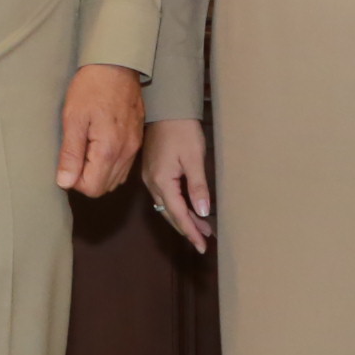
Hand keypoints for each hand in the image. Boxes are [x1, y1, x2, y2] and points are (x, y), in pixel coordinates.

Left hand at [56, 62, 143, 194]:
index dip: (75, 181)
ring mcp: (134, 146)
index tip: (68, 162)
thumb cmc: (91, 88)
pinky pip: (124, 165)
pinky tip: (99, 146)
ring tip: (86, 148)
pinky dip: (110, 164)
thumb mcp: (73, 118)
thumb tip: (64, 182)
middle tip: (75, 153)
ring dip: (99, 172)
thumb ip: (70, 153)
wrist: (116, 64)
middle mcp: (126, 152)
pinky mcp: (138, 139)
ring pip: (116, 178)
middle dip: (87, 178)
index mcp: (108, 150)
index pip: (92, 188)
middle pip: (105, 187)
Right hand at [139, 116, 211, 253]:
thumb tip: (202, 212)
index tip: (202, 246)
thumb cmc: (183, 130)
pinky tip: (188, 207)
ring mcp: (150, 177)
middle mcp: (152, 183)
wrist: (167, 108)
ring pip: (166, 205)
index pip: (177, 214)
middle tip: (204, 240)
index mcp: (162, 181)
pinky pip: (164, 196)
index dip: (190, 231)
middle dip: (187, 228)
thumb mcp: (194, 158)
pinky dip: (177, 205)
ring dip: (183, 217)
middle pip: (169, 213)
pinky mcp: (152, 171)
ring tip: (201, 227)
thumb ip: (197, 187)